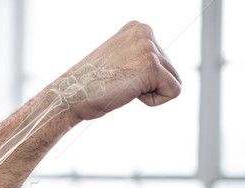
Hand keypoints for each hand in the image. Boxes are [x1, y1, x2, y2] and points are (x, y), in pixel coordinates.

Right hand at [65, 21, 181, 121]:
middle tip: (119, 84)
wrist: (70, 95)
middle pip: (171, 70)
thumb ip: (139, 57)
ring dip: (149, 92)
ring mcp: (148, 47)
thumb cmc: (90, 86)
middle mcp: (145, 32)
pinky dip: (153, 101)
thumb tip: (160, 70)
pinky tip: (129, 93)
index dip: (143, 79)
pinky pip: (173, 91)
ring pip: (173, 81)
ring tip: (123, 87)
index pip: (162, 61)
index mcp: (137, 28)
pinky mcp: (152, 66)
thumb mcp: (119, 61)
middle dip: (148, 85)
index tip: (118, 77)